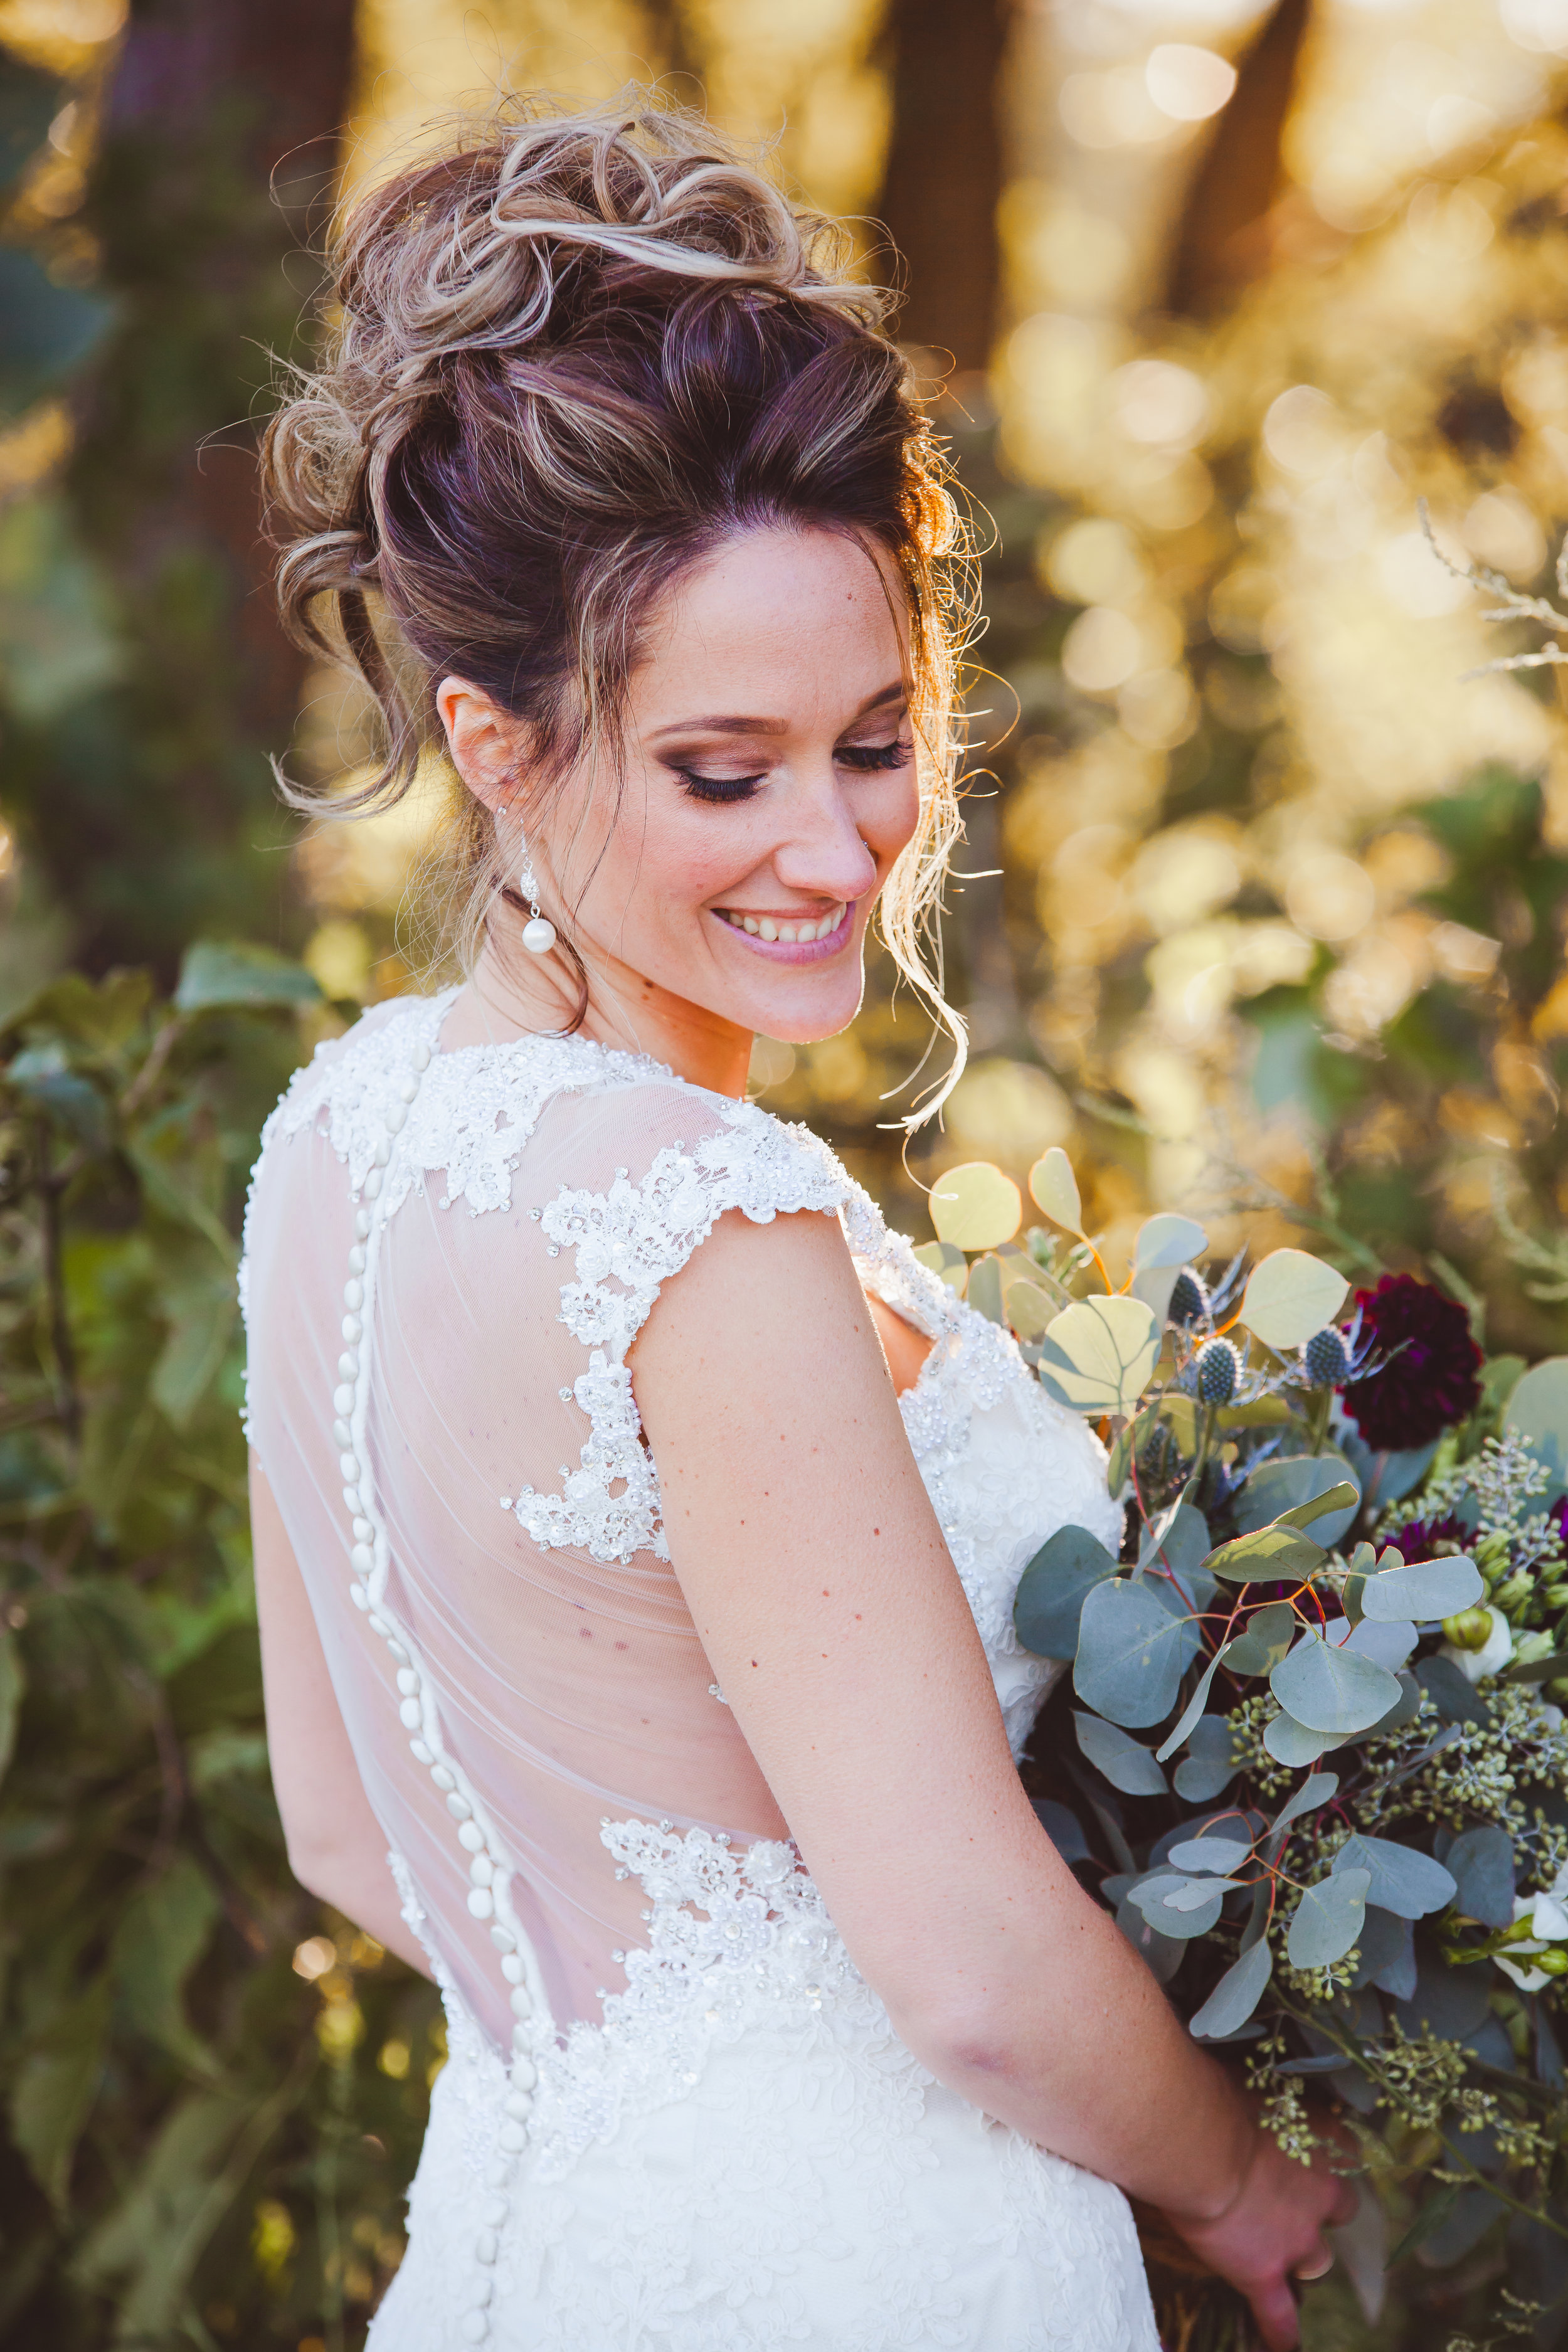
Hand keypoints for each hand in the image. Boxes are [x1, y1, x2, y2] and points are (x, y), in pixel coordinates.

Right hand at [1163, 2111, 1358, 2350]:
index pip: (1346, 2150)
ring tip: (1275, 2251)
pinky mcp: (1263, 2271)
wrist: (1195, 2139)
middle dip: (1320, 2209)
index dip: (1325, 2153)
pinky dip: (1281, 2331)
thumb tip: (1252, 2092)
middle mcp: (1323, 2191)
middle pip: (1341, 2209)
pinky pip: (1279, 2313)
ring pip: (1316, 2260)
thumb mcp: (1253, 2081)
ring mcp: (1297, 2238)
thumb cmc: (1215, 2092)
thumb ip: (1266, 2100)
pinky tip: (1283, 2343)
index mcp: (1326, 2139)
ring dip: (1300, 2255)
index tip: (1307, 2149)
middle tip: (1289, 2200)